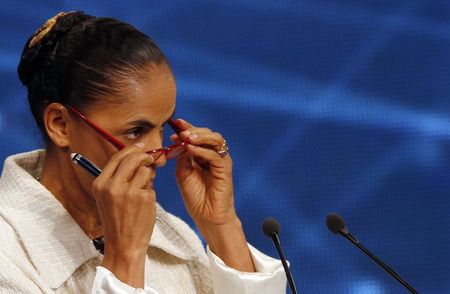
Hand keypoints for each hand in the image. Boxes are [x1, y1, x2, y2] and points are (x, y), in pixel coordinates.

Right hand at [92, 143, 155, 287]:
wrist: (124, 244)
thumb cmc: (118, 220)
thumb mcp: (109, 197)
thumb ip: (119, 177)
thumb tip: (137, 156)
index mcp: (100, 184)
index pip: (117, 157)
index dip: (132, 149)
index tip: (142, 146)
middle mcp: (112, 186)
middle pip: (132, 158)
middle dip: (145, 156)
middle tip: (152, 159)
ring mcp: (128, 191)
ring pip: (145, 170)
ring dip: (149, 175)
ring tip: (144, 188)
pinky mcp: (143, 198)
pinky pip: (152, 184)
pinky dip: (151, 189)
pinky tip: (145, 202)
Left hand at [171, 119, 235, 225]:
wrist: (206, 216)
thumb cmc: (195, 197)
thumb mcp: (183, 173)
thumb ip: (181, 156)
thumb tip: (178, 139)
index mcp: (202, 154)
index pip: (196, 136)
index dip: (186, 127)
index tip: (174, 122)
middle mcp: (213, 155)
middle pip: (207, 133)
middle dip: (193, 129)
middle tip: (180, 130)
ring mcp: (221, 161)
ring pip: (215, 140)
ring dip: (200, 136)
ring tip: (187, 137)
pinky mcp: (225, 169)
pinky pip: (215, 155)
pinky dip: (203, 150)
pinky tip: (191, 149)